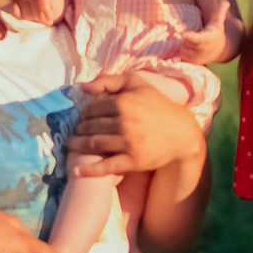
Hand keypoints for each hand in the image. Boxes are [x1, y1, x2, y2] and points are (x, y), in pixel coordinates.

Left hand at [71, 79, 201, 176]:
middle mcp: (125, 121)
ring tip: (71, 145)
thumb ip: (109, 81)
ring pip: (94, 144)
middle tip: (74, 133)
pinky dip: (90, 170)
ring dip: (77, 145)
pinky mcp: (133, 160)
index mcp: (124, 102)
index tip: (80, 119)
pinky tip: (77, 171)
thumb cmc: (157, 105)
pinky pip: (107, 166)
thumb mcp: (137, 84)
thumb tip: (82, 87)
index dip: (83, 114)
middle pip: (90, 126)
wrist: (181, 133)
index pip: (92, 109)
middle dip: (78, 130)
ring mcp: (129, 142)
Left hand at [176, 18, 237, 62]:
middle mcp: (204, 49)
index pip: (198, 38)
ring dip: (182, 45)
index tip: (183, 34)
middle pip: (187, 42)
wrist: (220, 50)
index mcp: (208, 38)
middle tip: (187, 34)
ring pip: (183, 49)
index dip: (190, 36)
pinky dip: (181, 52)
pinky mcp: (194, 62)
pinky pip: (182, 56)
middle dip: (185, 38)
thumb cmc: (216, 33)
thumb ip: (220, 12)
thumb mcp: (218, 23)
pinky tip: (187, 48)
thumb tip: (226, 2)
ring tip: (189, 41)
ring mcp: (198, 57)